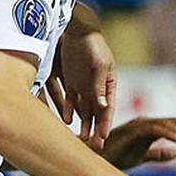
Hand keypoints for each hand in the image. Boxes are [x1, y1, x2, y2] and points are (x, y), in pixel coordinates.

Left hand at [47, 14, 115, 148]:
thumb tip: (103, 107)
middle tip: (94, 146)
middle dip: (96, 130)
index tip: (102, 138)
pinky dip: (68, 110)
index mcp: (109, 84)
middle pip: (96, 113)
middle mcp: (97, 88)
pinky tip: (66, 121)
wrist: (77, 29)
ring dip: (83, 124)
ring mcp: (83, 85)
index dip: (105, 123)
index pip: (108, 108)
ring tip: (81, 139)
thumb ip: (99, 86)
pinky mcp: (70, 81)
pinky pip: (70, 100)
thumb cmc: (93, 45)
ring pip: (83, 110)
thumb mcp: (99, 64)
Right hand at [101, 117, 175, 169]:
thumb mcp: (140, 157)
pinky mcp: (132, 131)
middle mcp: (144, 123)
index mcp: (148, 129)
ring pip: (166, 124)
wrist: (94, 159)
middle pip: (173, 123)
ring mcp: (138, 125)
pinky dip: (168, 133)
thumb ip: (157, 155)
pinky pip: (154, 129)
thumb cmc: (114, 157)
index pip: (173, 127)